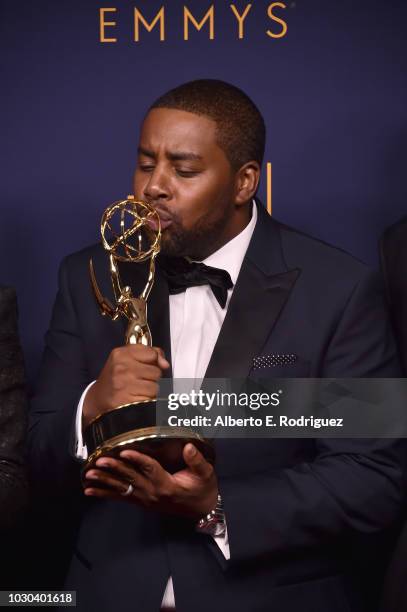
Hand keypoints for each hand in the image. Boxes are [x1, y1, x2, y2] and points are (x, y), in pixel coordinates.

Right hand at [83, 345, 169, 427]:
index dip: (153, 361)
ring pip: (155, 386)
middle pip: (156, 371)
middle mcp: (122, 368)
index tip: (146, 366)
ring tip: (138, 389)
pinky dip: (147, 400)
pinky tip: (137, 398)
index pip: (152, 354)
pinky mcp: (128, 401)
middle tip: (139, 380)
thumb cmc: (116, 376)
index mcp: (121, 354)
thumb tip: (165, 363)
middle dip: (152, 377)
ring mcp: (125, 385)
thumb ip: (149, 353)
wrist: (98, 398)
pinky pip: (151, 399)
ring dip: (150, 390)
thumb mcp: (127, 358)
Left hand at [83, 443, 217, 518]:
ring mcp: (146, 499)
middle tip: (99, 460)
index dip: (138, 459)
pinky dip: (104, 494)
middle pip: (131, 479)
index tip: (124, 450)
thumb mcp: (206, 474)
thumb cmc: (203, 489)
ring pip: (122, 489)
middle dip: (114, 468)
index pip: (150, 469)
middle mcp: (153, 493)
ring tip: (89, 474)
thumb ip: (197, 461)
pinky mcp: (142, 502)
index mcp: (168, 485)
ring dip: (105, 481)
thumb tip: (188, 447)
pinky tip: (89, 491)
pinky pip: (121, 498)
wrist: (202, 511)